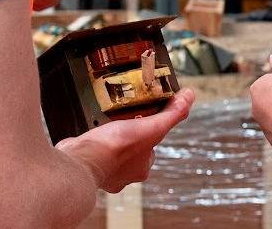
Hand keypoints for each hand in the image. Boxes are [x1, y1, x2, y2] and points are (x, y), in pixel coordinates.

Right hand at [57, 88, 194, 192]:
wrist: (80, 161)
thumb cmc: (117, 146)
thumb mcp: (152, 127)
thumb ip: (171, 114)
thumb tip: (190, 96)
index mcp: (141, 169)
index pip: (150, 148)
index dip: (147, 132)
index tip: (140, 118)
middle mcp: (123, 176)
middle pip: (129, 151)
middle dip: (125, 136)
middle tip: (120, 118)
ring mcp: (101, 173)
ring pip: (108, 153)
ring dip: (106, 141)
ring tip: (102, 123)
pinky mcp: (83, 167)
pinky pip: (89, 153)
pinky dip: (88, 144)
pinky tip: (84, 133)